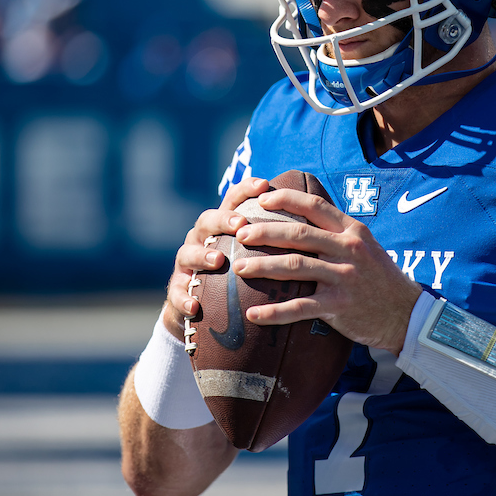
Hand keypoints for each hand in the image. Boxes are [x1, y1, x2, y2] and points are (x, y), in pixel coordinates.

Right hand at [162, 177, 270, 337]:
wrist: (204, 310)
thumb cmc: (238, 276)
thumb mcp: (255, 255)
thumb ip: (277, 241)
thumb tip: (318, 225)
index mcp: (223, 227)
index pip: (233, 200)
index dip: (246, 189)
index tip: (264, 185)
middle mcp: (202, 239)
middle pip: (207, 220)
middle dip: (224, 219)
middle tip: (241, 224)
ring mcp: (186, 264)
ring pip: (187, 252)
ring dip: (202, 254)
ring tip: (218, 260)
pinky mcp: (178, 291)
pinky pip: (176, 294)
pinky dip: (183, 299)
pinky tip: (195, 307)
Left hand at [232, 188, 422, 353]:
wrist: (406, 313)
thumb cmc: (379, 278)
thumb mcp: (365, 246)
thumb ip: (337, 232)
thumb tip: (303, 216)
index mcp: (352, 231)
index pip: (315, 206)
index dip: (286, 199)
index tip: (261, 200)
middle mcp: (348, 249)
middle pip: (298, 234)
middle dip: (264, 232)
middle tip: (240, 234)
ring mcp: (344, 277)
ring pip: (295, 267)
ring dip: (262, 266)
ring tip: (238, 268)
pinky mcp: (340, 305)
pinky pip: (300, 308)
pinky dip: (273, 312)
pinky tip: (253, 314)